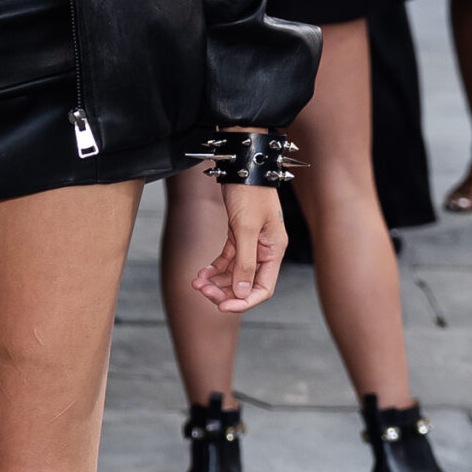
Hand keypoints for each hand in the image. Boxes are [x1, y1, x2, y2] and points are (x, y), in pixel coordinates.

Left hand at [193, 184, 286, 314]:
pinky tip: (201, 273)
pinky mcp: (239, 234)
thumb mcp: (245, 228)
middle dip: (224, 291)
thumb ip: (245, 263)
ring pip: (234, 273)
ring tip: (196, 282)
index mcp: (274, 251)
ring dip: (216, 281)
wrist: (241, 164)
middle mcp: (266, 250)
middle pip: (246, 283)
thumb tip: (242, 293)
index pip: (263, 288)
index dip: (243, 301)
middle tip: (202, 291)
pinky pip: (228, 259)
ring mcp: (253, 243)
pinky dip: (215, 268)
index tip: (221, 307)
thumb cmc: (248, 192)